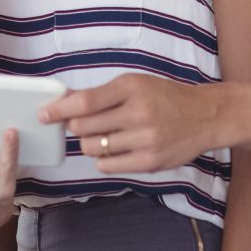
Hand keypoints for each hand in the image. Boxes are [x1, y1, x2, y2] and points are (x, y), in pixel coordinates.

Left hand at [42, 74, 222, 174]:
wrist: (206, 116)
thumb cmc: (165, 98)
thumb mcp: (135, 85)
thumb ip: (101, 95)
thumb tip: (64, 101)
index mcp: (132, 87)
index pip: (85, 101)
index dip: (59, 109)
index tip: (44, 114)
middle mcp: (139, 113)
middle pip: (84, 127)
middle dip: (76, 127)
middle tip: (83, 124)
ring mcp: (145, 140)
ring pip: (92, 148)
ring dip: (90, 143)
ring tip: (104, 136)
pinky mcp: (150, 162)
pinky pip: (107, 165)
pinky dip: (102, 159)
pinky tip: (114, 150)